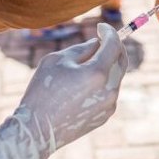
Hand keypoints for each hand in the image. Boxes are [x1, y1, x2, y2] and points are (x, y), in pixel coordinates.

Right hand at [0, 23, 127, 158]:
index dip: (109, 32)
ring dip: (107, 65)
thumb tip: (98, 44)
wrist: (37, 131)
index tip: (101, 27)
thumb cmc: (42, 91)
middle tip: (103, 39)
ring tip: (86, 64)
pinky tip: (83, 84)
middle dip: (114, 46)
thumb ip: (82, 49)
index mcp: (98, 73)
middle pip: (121, 60)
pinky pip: (109, 92)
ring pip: (115, 77)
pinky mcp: (106, 115)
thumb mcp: (57, 60)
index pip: (114, 45)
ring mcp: (109, 104)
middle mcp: (109, 89)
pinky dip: (103, 82)